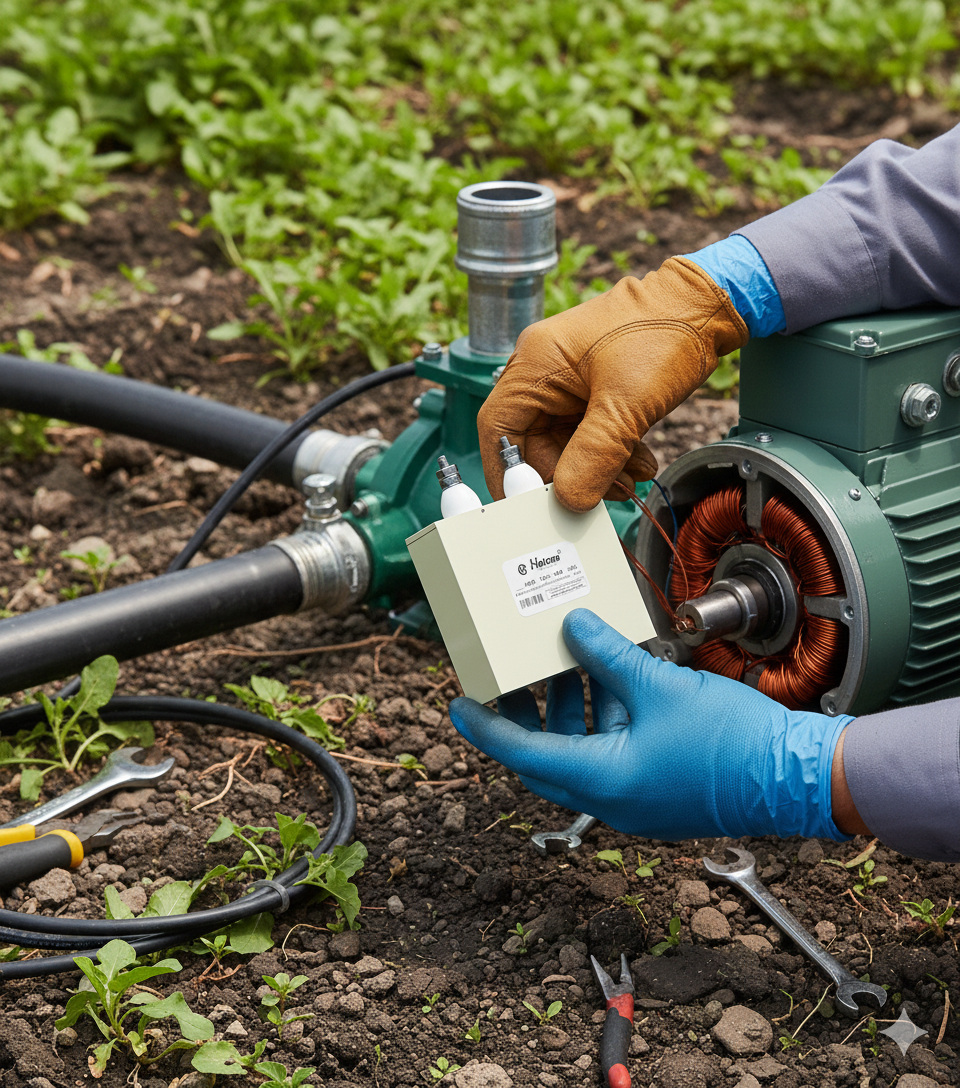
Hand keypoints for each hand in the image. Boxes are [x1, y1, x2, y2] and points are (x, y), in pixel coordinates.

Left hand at [449, 609, 851, 841]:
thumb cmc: (734, 745)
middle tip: (514, 671)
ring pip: (585, 747)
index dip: (487, 726)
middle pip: (550, 752)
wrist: (799, 777)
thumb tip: (571, 628)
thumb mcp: (660, 687)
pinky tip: (616, 672)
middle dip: (530, 709)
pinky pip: (617, 747)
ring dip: (574, 704)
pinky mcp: (660, 783)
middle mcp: (613, 797)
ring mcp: (637, 795)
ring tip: (569, 657)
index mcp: (603, 781)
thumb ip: (608, 656)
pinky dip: (609, 712)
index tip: (459, 704)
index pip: (524, 754)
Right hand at [477, 257, 747, 511]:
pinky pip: (589, 431)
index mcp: (536, 362)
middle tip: (604, 494)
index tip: (527, 505)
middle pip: (533, 441)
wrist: (709, 304)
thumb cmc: (665, 332)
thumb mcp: (626, 403)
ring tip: (631, 479)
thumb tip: (569, 500)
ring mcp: (569, 378)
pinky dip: (610, 453)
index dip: (508, 472)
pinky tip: (637, 462)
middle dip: (568, 473)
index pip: (499, 428)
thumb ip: (594, 457)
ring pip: (566, 441)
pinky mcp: (594, 386)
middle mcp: (544, 368)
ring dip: (596, 467)